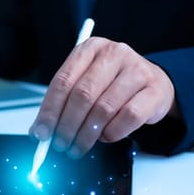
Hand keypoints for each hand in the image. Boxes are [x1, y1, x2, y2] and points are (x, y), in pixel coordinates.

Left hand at [29, 37, 177, 157]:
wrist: (153, 82)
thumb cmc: (112, 84)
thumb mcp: (85, 84)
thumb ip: (62, 105)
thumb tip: (39, 132)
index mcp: (89, 49)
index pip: (63, 81)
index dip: (49, 110)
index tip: (41, 132)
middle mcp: (114, 54)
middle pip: (82, 95)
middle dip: (67, 126)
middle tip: (60, 144)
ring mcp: (137, 70)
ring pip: (104, 108)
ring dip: (87, 134)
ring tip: (79, 146)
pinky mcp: (155, 90)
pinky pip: (128, 117)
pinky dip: (112, 133)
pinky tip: (105, 137)